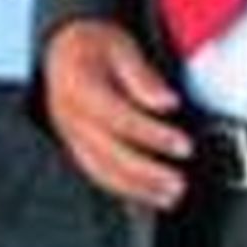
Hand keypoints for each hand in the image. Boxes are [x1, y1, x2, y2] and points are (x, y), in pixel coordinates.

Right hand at [43, 19, 193, 207]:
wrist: (63, 49)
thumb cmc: (93, 47)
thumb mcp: (119, 46)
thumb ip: (142, 76)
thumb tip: (166, 101)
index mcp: (80, 88)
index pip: (120, 118)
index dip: (153, 135)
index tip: (183, 145)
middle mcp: (71, 117)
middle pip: (110, 153)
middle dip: (148, 173)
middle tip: (179, 182)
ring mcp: (71, 136)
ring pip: (102, 171)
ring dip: (137, 189)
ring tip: (169, 196)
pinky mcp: (76, 148)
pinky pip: (98, 175)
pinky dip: (123, 191)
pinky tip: (145, 200)